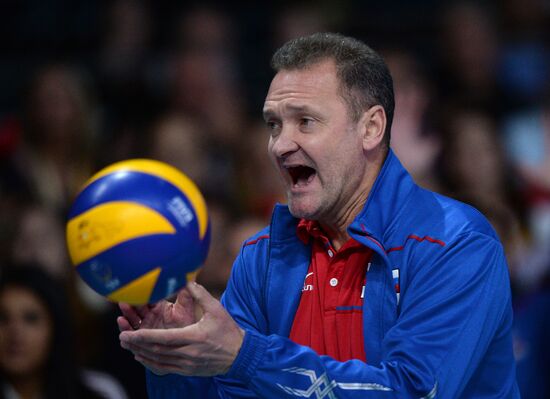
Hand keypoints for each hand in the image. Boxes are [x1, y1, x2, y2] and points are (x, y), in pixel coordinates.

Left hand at [119, 282, 244, 376]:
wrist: (240, 355)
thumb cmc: (228, 330)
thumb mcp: (216, 309)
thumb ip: (200, 294)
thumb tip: (187, 280)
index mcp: (193, 337)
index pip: (163, 339)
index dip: (144, 336)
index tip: (130, 333)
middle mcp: (188, 354)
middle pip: (156, 351)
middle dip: (137, 345)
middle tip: (122, 338)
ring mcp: (187, 365)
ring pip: (158, 361)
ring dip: (142, 354)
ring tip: (129, 347)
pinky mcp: (188, 371)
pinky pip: (165, 368)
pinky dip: (151, 363)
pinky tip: (143, 357)